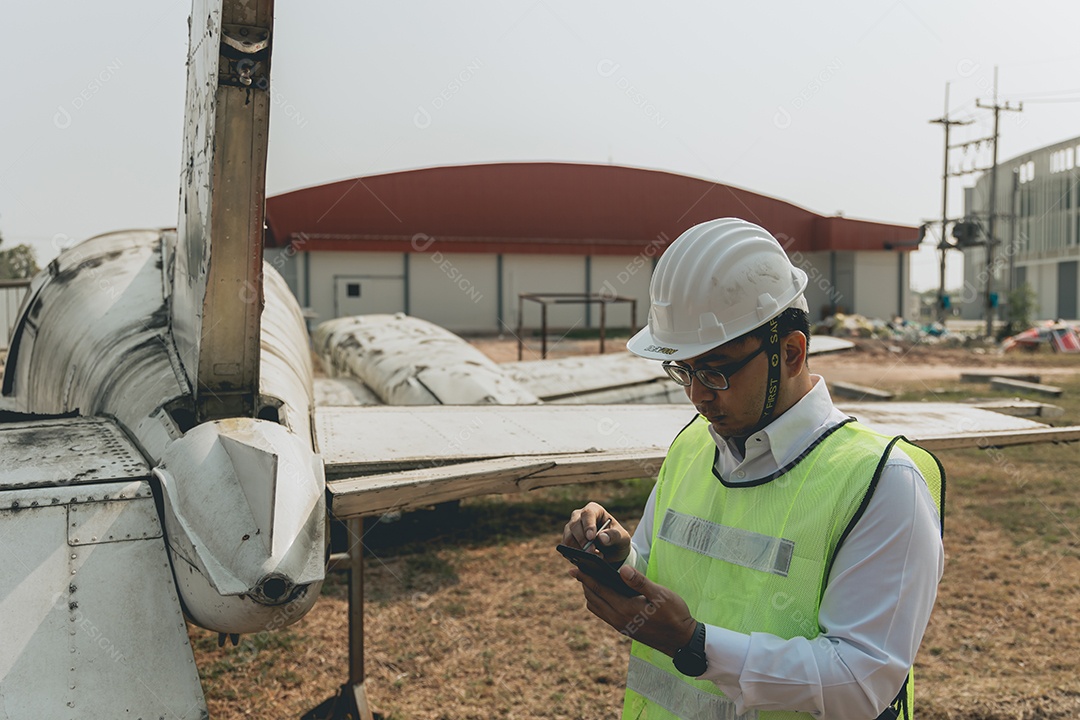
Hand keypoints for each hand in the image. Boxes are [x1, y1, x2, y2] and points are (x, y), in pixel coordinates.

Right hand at [562, 502, 630, 563]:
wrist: (612, 552)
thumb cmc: (617, 540)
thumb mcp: (622, 538)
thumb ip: (614, 536)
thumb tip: (601, 537)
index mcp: (594, 510)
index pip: (588, 513)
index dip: (588, 525)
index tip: (591, 537)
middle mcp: (579, 517)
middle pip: (575, 525)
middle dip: (583, 541)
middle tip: (592, 552)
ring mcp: (571, 528)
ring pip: (568, 537)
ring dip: (579, 549)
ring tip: (592, 557)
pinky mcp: (567, 541)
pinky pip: (565, 547)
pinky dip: (573, 554)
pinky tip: (584, 559)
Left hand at [571, 562, 696, 657]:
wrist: (681, 641)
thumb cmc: (674, 615)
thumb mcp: (660, 595)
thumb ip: (639, 582)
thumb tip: (622, 568)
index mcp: (625, 608)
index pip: (598, 589)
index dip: (585, 577)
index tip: (573, 567)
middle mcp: (618, 619)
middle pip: (592, 598)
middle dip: (584, 584)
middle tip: (578, 569)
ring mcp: (620, 625)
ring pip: (596, 608)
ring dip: (591, 594)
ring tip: (590, 579)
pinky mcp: (624, 629)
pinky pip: (604, 614)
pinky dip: (599, 602)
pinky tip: (605, 593)